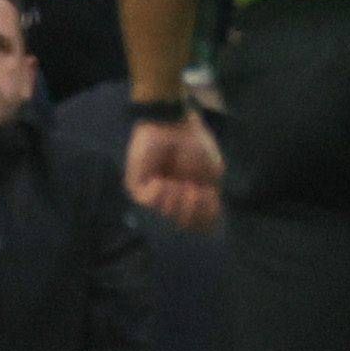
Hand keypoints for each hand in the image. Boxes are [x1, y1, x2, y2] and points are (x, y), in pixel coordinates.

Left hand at [124, 114, 224, 230]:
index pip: (200, 222)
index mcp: (192, 197)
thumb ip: (210, 201)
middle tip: (194, 191)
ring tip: (181, 184)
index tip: (210, 200)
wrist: (175, 125)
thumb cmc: (196, 146)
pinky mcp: (137, 187)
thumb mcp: (212, 175)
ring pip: (165, 215)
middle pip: (182, 225)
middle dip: (192, 210)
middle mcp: (173, 199)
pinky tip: (164, 181)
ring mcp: (155, 194)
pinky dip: (160, 194)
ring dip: (177, 201)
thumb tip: (208, 224)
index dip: (206, 218)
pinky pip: (149, 202)